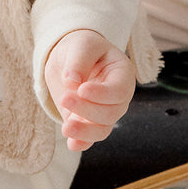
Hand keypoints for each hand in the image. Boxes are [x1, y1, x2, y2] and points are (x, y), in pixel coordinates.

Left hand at [43, 30, 135, 151]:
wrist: (70, 59)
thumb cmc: (82, 48)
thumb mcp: (82, 44)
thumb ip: (78, 60)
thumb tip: (71, 82)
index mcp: (123, 74)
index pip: (120, 90)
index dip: (102, 94)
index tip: (81, 89)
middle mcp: (118, 98)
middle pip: (110, 113)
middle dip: (87, 110)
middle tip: (65, 98)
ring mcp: (104, 113)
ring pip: (101, 130)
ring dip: (84, 131)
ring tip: (66, 127)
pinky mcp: (88, 123)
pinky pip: (90, 139)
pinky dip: (82, 143)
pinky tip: (71, 144)